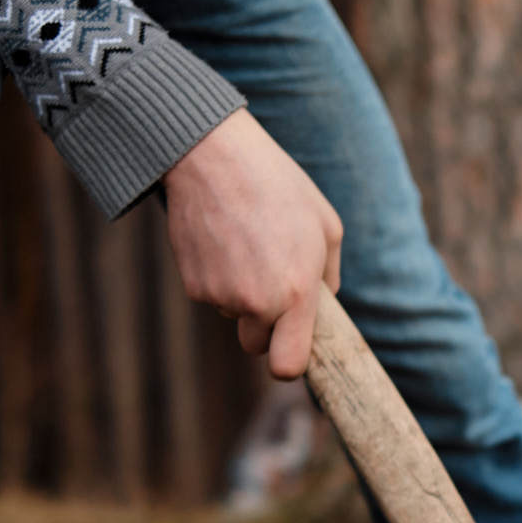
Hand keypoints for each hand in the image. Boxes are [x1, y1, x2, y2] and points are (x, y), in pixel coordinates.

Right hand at [161, 111, 343, 379]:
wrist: (213, 157)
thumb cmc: (278, 187)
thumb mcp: (326, 226)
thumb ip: (329, 276)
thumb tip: (324, 306)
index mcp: (296, 293)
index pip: (289, 365)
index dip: (290, 363)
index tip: (292, 348)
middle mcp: (256, 302)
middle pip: (257, 345)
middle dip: (265, 324)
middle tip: (271, 280)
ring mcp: (219, 295)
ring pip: (234, 315)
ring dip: (242, 293)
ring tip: (248, 243)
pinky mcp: (191, 284)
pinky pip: (211, 295)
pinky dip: (218, 277)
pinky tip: (225, 239)